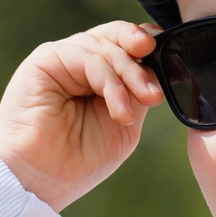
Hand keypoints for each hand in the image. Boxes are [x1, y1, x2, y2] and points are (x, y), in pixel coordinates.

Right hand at [0, 21, 162, 210]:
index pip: (125, 44)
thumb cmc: (81, 158)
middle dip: (142, 57)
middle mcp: (78, 60)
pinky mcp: (45, 59)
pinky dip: (110, 83)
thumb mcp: (125, 121)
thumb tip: (161, 61)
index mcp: (96, 73)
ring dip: (128, 78)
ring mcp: (62, 58)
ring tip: (131, 115)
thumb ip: (138, 88)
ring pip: (105, 47)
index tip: (173, 60)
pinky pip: (87, 58)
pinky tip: (120, 112)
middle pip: (116, 37)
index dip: (148, 44)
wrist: (43, 179)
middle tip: (154, 94)